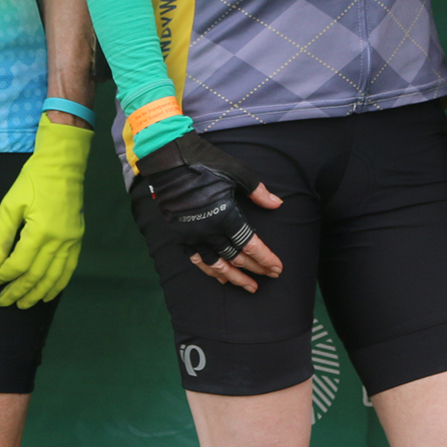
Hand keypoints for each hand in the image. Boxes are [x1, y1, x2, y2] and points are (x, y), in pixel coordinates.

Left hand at [0, 120, 90, 306]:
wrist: (63, 165)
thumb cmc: (32, 182)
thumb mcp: (10, 205)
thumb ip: (0, 237)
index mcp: (41, 231)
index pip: (20, 263)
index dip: (4, 275)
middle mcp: (59, 241)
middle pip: (36, 275)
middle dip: (18, 291)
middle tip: (3, 302)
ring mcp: (72, 241)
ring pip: (54, 277)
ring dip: (37, 294)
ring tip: (23, 305)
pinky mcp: (77, 239)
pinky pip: (69, 269)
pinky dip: (58, 285)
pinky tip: (48, 295)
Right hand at [135, 131, 284, 289]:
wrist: (169, 159)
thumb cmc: (205, 162)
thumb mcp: (237, 172)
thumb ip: (258, 191)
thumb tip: (277, 204)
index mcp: (225, 215)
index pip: (250, 245)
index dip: (265, 259)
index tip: (277, 268)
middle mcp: (209, 230)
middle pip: (236, 258)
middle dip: (255, 270)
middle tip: (269, 278)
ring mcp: (193, 235)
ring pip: (216, 264)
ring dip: (234, 277)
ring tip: (248, 287)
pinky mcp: (180, 234)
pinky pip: (197, 259)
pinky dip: (210, 270)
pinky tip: (220, 276)